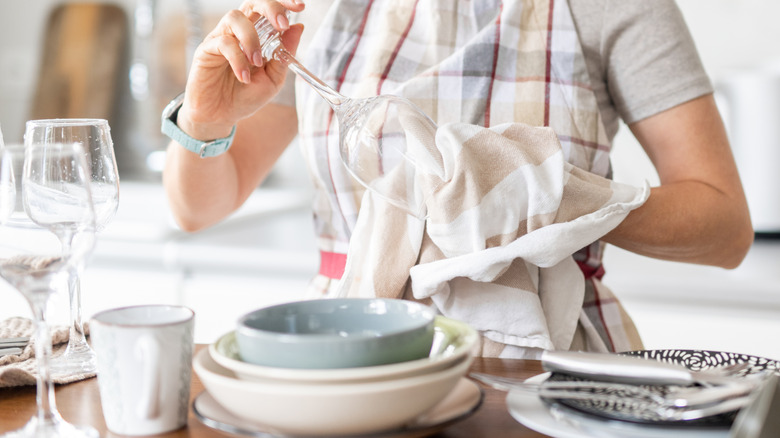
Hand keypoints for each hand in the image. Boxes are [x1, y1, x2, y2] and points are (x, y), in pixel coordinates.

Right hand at [178, 0, 304, 140]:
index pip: (267, 9)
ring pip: (235, 18)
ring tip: (258, 63)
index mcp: (256, 35)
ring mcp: (221, 38)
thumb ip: (284, 54)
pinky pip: (223, 43)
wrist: (221, 116)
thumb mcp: (273, 78)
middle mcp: (237, 32)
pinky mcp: (206, 50)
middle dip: (270, 8)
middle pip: (252, 4)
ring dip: (252, 39)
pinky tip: (244, 77)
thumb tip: (299, 27)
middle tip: (283, 24)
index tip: (300, 7)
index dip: (283, 3)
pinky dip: (238, 59)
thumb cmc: (245, 96)